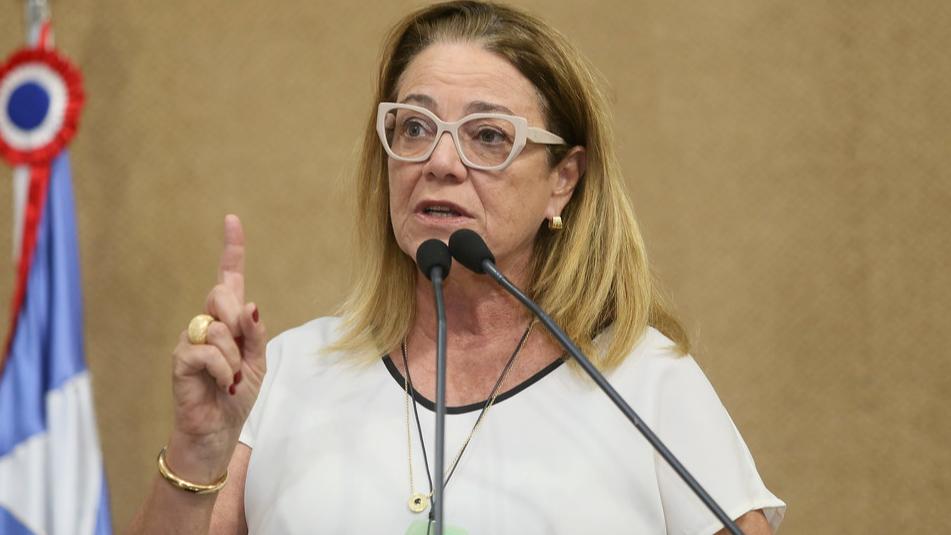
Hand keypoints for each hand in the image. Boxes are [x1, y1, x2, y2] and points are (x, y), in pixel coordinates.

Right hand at [166, 214, 266, 478]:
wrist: (218, 432)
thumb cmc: (236, 395)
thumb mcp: (257, 363)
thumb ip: (255, 334)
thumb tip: (250, 306)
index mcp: (228, 320)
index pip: (228, 278)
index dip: (231, 249)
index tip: (232, 220)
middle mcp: (206, 323)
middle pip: (222, 296)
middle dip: (240, 323)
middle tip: (241, 358)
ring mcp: (190, 339)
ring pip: (218, 327)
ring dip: (234, 359)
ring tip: (230, 380)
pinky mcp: (180, 359)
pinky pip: (206, 350)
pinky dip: (222, 369)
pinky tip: (222, 386)